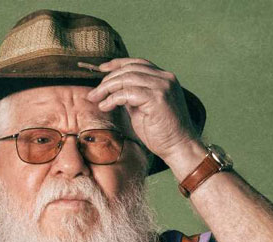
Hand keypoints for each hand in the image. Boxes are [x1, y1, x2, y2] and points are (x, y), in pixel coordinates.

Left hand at [85, 58, 201, 164]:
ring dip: (107, 88)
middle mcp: (165, 78)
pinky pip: (127, 92)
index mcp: (164, 78)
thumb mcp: (143, 108)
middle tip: (94, 93)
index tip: (101, 70)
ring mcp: (163, 87)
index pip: (137, 63)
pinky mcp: (157, 98)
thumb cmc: (161, 132)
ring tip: (96, 99)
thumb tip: (113, 91)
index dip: (117, 64)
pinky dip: (113, 98)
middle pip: (130, 69)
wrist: (179, 147)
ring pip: (127, 78)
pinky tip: (105, 106)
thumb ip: (132, 96)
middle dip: (108, 79)